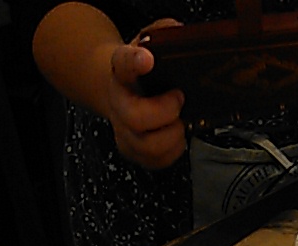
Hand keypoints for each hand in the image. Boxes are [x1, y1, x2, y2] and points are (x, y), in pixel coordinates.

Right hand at [105, 24, 185, 168]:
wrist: (122, 92)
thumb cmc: (141, 73)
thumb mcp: (148, 45)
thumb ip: (162, 34)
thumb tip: (178, 32)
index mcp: (121, 71)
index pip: (123, 63)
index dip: (135, 62)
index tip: (147, 59)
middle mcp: (117, 103)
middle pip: (135, 117)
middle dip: (166, 112)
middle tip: (178, 100)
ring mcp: (123, 131)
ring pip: (148, 146)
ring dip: (173, 135)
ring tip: (179, 122)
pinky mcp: (133, 152)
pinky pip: (157, 161)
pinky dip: (174, 150)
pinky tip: (176, 135)